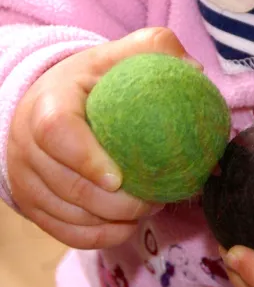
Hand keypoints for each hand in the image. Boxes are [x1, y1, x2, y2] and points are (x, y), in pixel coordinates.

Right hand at [7, 27, 192, 248]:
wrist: (51, 100)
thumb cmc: (96, 79)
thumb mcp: (121, 55)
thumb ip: (156, 49)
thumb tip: (193, 69)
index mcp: (49, 103)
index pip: (56, 132)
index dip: (86, 159)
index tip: (119, 177)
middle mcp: (27, 144)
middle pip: (67, 186)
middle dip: (115, 203)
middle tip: (156, 199)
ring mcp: (26, 178)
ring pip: (68, 216)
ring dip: (113, 222)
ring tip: (151, 208)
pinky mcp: (33, 204)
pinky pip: (66, 233)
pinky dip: (101, 236)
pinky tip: (129, 224)